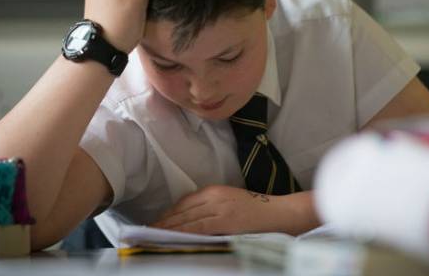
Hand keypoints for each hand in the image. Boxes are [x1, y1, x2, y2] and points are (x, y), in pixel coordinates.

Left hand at [151, 185, 285, 235]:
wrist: (280, 213)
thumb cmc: (257, 212)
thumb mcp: (230, 203)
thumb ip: (211, 209)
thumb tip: (190, 221)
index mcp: (215, 191)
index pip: (184, 202)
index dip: (168, 214)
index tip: (155, 222)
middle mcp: (214, 196)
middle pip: (182, 210)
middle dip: (164, 221)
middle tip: (148, 231)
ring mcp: (220, 208)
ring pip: (188, 219)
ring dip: (169, 228)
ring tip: (155, 236)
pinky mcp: (226, 220)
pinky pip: (200, 227)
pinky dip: (185, 232)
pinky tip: (174, 237)